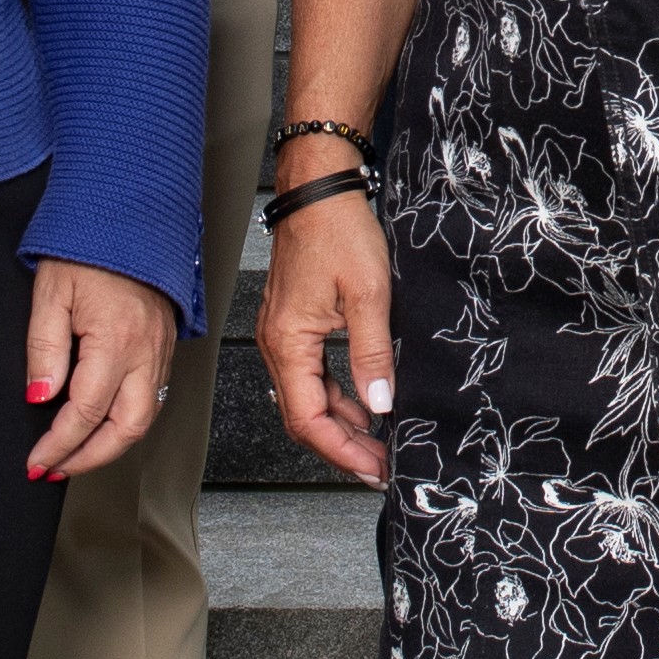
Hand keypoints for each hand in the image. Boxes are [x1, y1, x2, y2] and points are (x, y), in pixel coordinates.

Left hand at [23, 257, 181, 479]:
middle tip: (56, 469)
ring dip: (109, 446)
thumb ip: (44, 350)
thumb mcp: (51, 294)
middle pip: (125, 429)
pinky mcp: (163, 348)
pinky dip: (126, 423)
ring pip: (144, 419)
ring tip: (76, 456)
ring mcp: (159, 352)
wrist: (130, 219)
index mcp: (115, 340)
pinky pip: (151, 399)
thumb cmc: (89, 250)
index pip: (85, 412)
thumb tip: (40, 398)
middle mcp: (145, 353)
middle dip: (90, 459)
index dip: (59, 444)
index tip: (37, 460)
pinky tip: (102, 427)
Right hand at [261, 186, 395, 486]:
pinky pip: (311, 375)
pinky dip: (336, 396)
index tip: (372, 468)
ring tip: (377, 442)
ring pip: (307, 398)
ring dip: (341, 424)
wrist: (319, 190)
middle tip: (380, 465)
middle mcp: (278, 344)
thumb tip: (380, 405)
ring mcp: (283, 335)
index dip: (341, 451)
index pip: (307, 419)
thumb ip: (372, 354)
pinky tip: (363, 402)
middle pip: (303, 416)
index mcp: (289, 342)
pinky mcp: (294, 325)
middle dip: (342, 447)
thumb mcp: (369, 295)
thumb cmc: (337, 230)